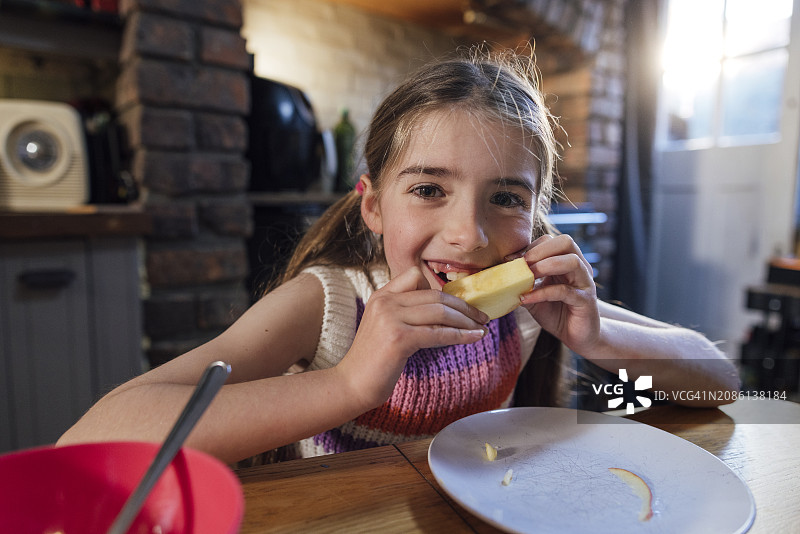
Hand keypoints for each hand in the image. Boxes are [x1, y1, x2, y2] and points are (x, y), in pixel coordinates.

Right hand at [337, 266, 488, 409]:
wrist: (351, 385)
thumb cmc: (373, 361)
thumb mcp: (385, 327)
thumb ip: (405, 313)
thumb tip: (442, 311)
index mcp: (381, 296)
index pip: (416, 277)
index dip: (442, 290)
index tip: (460, 303)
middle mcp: (385, 301)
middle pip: (434, 295)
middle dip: (463, 306)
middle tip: (481, 316)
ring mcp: (391, 318)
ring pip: (440, 312)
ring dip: (466, 320)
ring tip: (481, 327)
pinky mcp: (399, 337)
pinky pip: (438, 333)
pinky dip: (461, 335)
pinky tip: (476, 337)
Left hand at [511, 235, 600, 354]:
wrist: (577, 336)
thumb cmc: (556, 313)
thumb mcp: (534, 297)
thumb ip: (522, 285)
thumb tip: (499, 277)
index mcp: (565, 262)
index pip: (550, 241)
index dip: (529, 247)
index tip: (510, 259)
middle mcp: (578, 268)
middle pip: (566, 242)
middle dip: (540, 250)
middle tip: (522, 264)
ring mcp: (584, 283)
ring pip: (572, 261)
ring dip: (545, 266)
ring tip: (527, 277)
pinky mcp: (586, 301)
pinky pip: (565, 291)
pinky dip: (543, 292)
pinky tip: (527, 298)